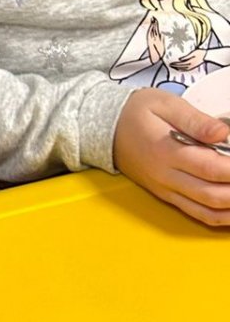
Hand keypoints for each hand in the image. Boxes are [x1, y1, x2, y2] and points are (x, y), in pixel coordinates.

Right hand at [113, 87, 229, 225]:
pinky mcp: (166, 196)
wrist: (103, 129)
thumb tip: (224, 132)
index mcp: (167, 152)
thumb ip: (196, 120)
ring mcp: (166, 190)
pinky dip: (220, 216)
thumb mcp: (165, 104)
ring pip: (207, 211)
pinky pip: (196, 214)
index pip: (212, 168)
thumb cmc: (136, 112)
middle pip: (213, 195)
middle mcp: (166, 177)